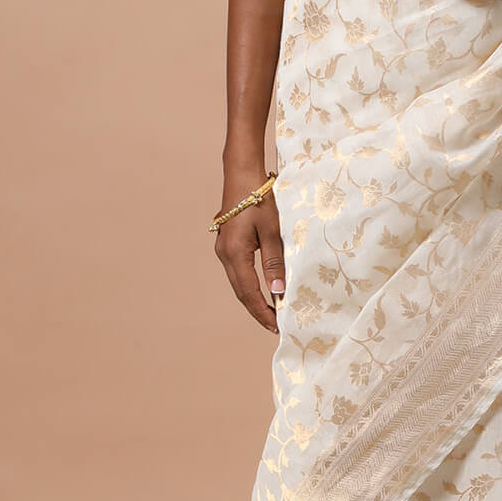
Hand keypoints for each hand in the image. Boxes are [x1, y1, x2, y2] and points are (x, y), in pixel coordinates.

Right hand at [216, 170, 284, 334]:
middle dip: (258, 310)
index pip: (249, 292)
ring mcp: (223, 248)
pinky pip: (238, 271)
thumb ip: (275, 262)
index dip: (263, 311)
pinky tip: (262, 288)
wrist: (242, 174)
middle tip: (276, 325)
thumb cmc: (260, 198)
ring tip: (271, 311)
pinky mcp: (227, 243)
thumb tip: (278, 292)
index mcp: (235, 253)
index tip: (277, 326)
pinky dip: (250, 284)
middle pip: (240, 292)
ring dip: (253, 298)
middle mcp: (225, 254)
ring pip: (238, 283)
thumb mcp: (273, 230)